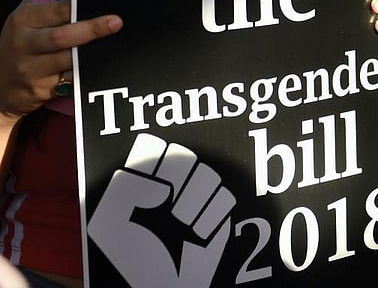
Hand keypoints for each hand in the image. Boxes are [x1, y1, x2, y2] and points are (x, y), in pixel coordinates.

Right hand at [0, 0, 121, 122]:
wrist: (1, 85)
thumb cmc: (22, 46)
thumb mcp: (26, 22)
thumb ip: (49, 7)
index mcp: (22, 20)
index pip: (57, 10)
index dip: (80, 7)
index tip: (101, 3)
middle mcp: (24, 44)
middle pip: (62, 37)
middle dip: (92, 30)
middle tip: (116, 23)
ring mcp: (32, 70)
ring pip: (71, 61)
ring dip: (94, 54)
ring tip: (113, 45)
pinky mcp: (42, 90)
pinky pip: (73, 80)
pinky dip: (89, 72)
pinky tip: (101, 65)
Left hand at [88, 133, 235, 287]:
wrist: (160, 287)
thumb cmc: (131, 258)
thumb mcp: (111, 222)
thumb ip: (127, 190)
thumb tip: (164, 186)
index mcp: (141, 179)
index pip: (155, 146)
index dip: (157, 157)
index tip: (154, 181)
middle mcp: (170, 183)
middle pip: (188, 155)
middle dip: (180, 181)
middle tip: (169, 207)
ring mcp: (195, 197)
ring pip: (210, 174)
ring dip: (195, 202)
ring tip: (181, 224)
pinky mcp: (217, 213)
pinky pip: (225, 198)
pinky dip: (212, 216)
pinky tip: (196, 233)